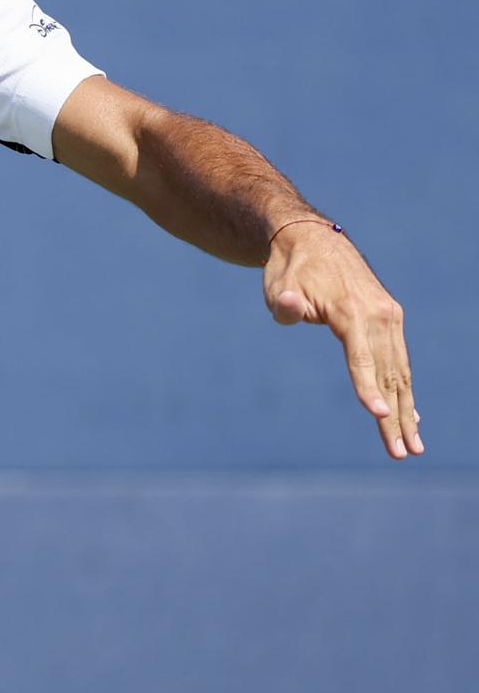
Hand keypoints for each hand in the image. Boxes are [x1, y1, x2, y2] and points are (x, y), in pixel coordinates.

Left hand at [265, 223, 421, 459]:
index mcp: (351, 310)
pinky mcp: (390, 318)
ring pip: (400, 371)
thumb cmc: (289, 270)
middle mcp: (378, 315)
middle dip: (395, 417)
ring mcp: (389, 316)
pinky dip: (405, 388)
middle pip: (389, 374)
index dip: (367, 387)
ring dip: (407, 410)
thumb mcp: (279, 285)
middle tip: (402, 453)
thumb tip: (289, 305)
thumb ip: (285, 303)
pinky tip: (412, 416)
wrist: (311, 239)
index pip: (361, 357)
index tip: (378, 415)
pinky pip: (400, 360)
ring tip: (413, 446)